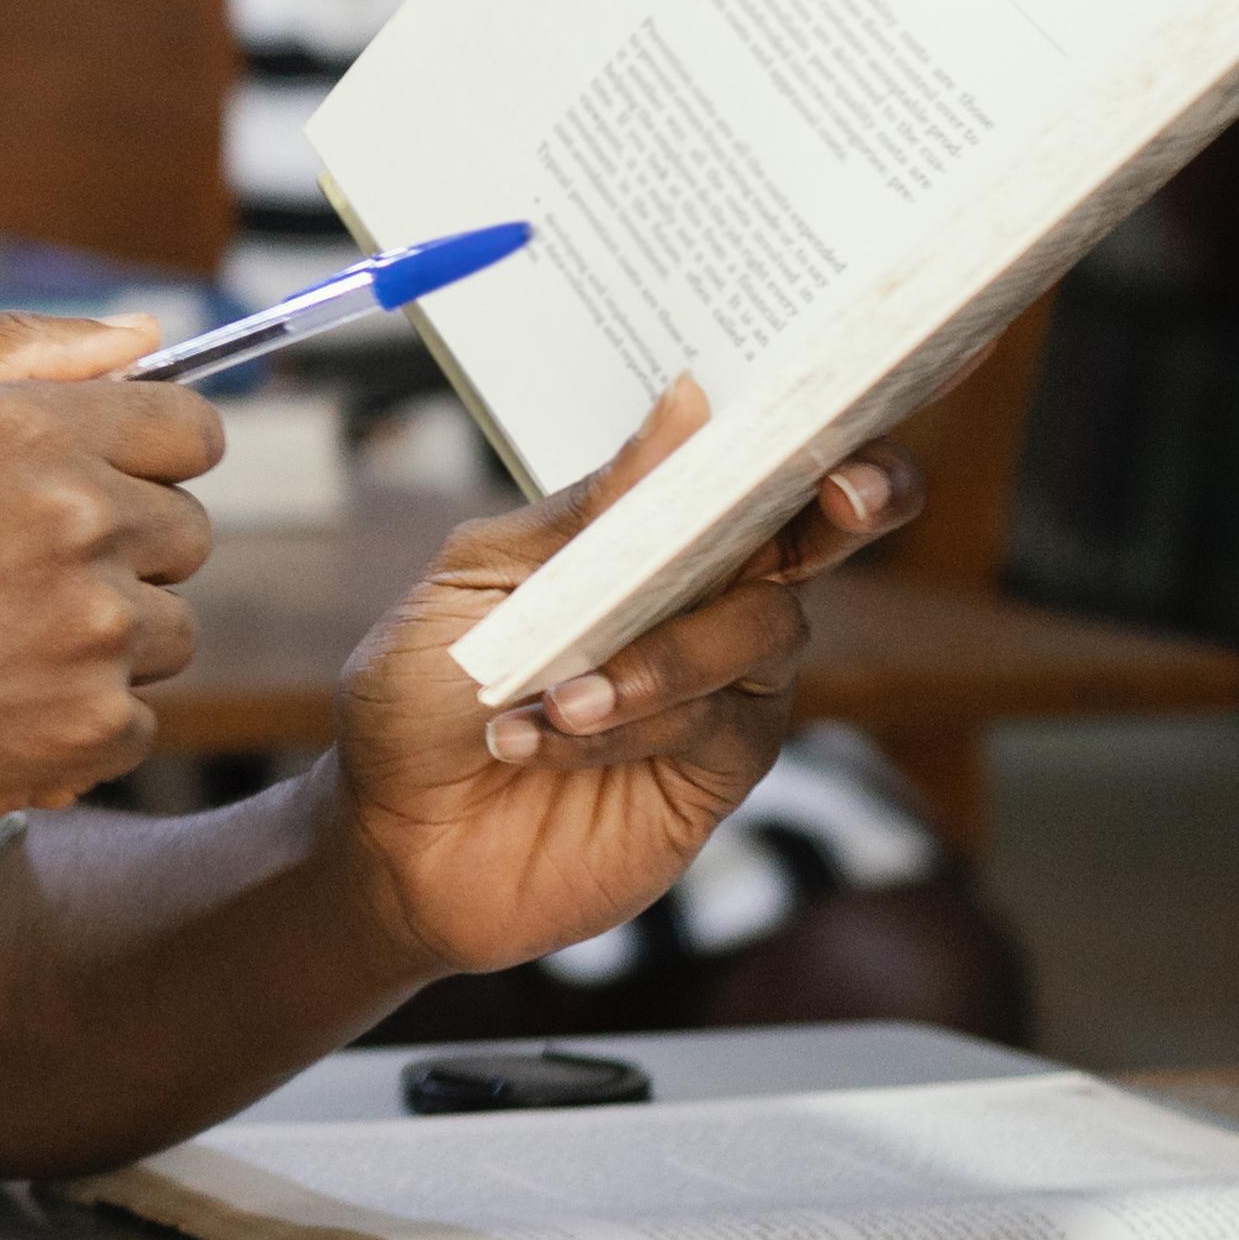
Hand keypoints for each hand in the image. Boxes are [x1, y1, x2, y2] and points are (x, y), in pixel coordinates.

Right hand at [0, 312, 223, 889]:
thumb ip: (10, 351)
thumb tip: (147, 332)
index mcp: (27, 430)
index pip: (191, 427)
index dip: (146, 454)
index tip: (94, 486)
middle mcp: (76, 523)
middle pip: (187, 532)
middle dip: (118, 550)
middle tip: (1, 579)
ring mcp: (88, 635)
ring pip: (168, 632)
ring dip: (100, 643)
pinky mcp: (83, 733)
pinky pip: (135, 724)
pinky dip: (72, 726)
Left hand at [330, 379, 918, 980]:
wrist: (390, 835)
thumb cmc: (423, 693)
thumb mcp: (477, 579)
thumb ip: (588, 510)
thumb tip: (690, 404)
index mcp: (649, 535)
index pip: (755, 467)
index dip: (821, 431)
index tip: (834, 407)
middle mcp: (706, 600)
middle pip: (818, 536)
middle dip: (848, 503)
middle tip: (840, 491)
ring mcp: (721, 686)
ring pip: (762, 630)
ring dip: (658, 655)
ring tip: (556, 692)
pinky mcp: (715, 770)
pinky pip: (710, 725)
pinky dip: (624, 724)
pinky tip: (538, 736)